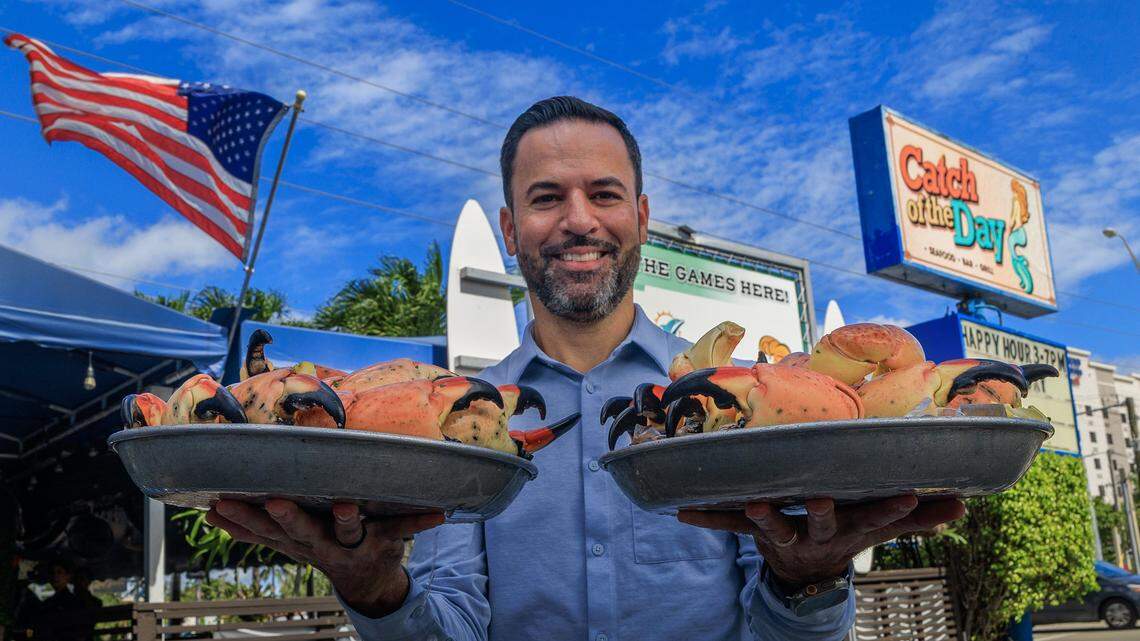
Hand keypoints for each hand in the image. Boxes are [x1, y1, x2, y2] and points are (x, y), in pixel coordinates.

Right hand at [206, 499, 443, 616]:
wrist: (368, 582)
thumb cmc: (322, 546)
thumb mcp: (287, 542)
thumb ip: (251, 529)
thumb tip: (208, 513)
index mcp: (298, 540)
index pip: (265, 530)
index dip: (242, 518)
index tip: (218, 503)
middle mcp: (324, 545)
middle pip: (302, 532)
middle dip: (288, 518)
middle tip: (275, 501)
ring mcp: (356, 544)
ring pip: (348, 531)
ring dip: (344, 519)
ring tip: (342, 505)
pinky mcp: (387, 540)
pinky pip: (405, 528)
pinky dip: (421, 521)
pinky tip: (439, 513)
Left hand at [678, 496, 964, 585]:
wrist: (804, 573)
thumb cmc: (846, 534)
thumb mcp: (880, 529)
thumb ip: (920, 517)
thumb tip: (962, 505)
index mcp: (851, 529)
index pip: (878, 519)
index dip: (894, 510)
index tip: (910, 494)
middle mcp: (819, 534)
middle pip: (823, 524)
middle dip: (822, 513)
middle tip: (820, 500)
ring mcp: (786, 536)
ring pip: (775, 528)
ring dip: (764, 518)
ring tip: (754, 507)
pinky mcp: (755, 533)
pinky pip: (728, 525)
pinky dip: (706, 518)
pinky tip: (680, 511)